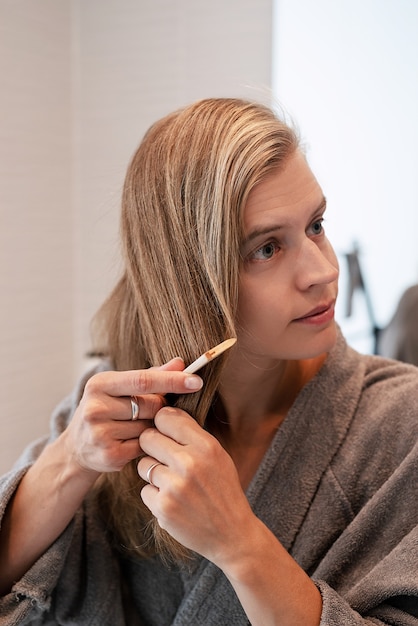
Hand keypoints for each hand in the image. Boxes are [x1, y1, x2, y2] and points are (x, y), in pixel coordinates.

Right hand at [61, 359, 202, 476]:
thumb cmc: (106, 409)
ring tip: (137, 426)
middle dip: (161, 407)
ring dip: (153, 427)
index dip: (172, 380)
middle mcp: (96, 407)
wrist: (76, 447)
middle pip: (151, 405)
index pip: (143, 380)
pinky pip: (144, 446)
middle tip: (153, 410)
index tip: (196, 381)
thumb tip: (180, 363)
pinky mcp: (109, 455)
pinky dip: (146, 444)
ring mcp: (100, 433)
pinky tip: (133, 441)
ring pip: (149, 427)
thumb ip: (151, 375)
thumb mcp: (120, 388)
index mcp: (100, 384)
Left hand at [137, 407, 255, 566]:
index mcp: (206, 446)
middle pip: (147, 438)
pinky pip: (145, 490)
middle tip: (165, 459)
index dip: (161, 424)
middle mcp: (190, 463)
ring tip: (173, 484)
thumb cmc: (223, 490)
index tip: (165, 432)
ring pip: (143, 465)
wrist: (232, 534)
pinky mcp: (163, 508)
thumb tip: (163, 411)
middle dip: (152, 447)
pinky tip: (174, 502)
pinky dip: (155, 496)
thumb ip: (192, 435)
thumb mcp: (217, 456)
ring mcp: (175, 486)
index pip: (166, 417)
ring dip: (153, 474)